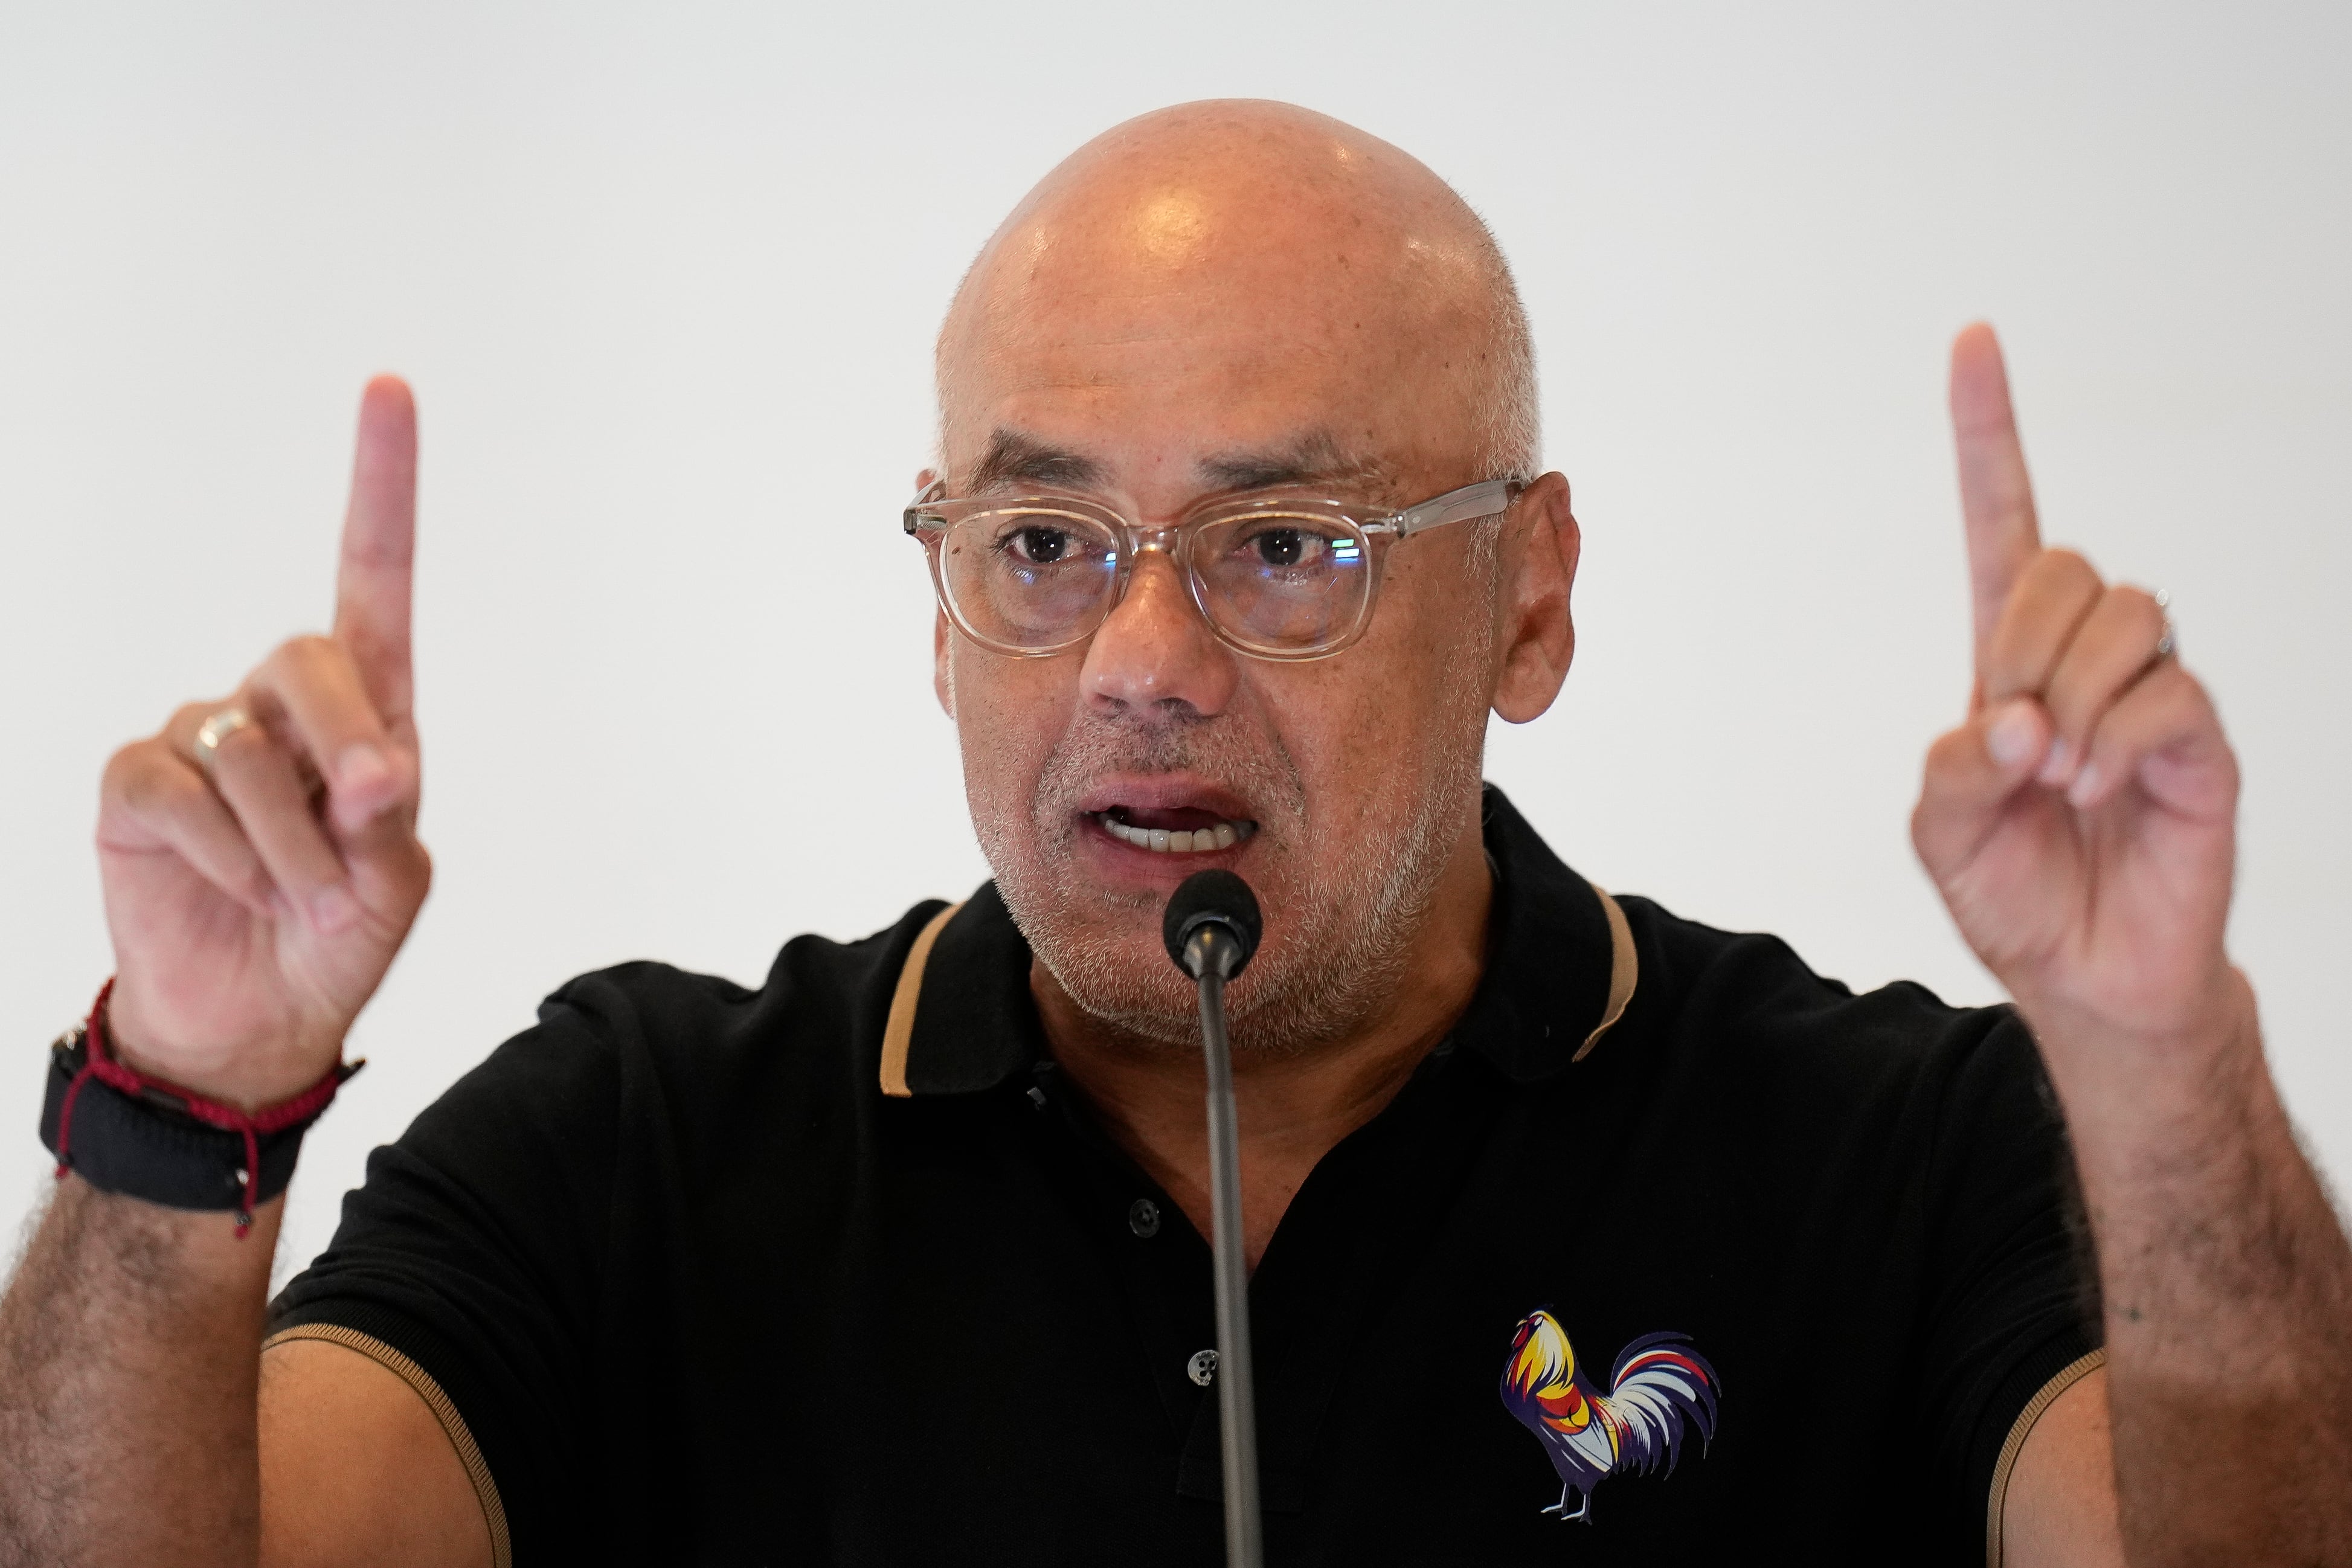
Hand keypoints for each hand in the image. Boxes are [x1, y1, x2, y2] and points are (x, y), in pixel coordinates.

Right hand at [95, 379, 429, 1108]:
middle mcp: (280, 704)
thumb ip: (384, 815)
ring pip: (244, 749)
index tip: (389, 389)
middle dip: (344, 741)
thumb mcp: (391, 878)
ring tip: (299, 892)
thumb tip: (373, 771)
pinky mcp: (137, 782)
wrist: (260, 1016)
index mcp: (365, 709)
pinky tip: (242, 889)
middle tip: (368, 815)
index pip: (373, 578)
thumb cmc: (335, 932)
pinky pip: (178, 791)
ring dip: (289, 840)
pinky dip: (226, 855)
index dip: (380, 484)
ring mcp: (201, 736)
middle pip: (309, 658)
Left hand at [1912, 325, 2243, 1066]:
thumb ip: (1952, 767)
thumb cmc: (2014, 890)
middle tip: (2015, 743)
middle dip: (2021, 646)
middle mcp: (2086, 657)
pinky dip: (2118, 746)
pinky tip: (2101, 794)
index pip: (2005, 521)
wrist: (2086, 974)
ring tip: (2060, 779)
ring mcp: (2151, 692)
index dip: (1989, 433)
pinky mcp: (2203, 742)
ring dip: (2072, 701)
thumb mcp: (1941, 831)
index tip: (1973, 339)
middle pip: (2062, 565)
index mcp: (2010, 659)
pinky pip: (2167, 696)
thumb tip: (2014, 718)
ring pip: (2123, 617)